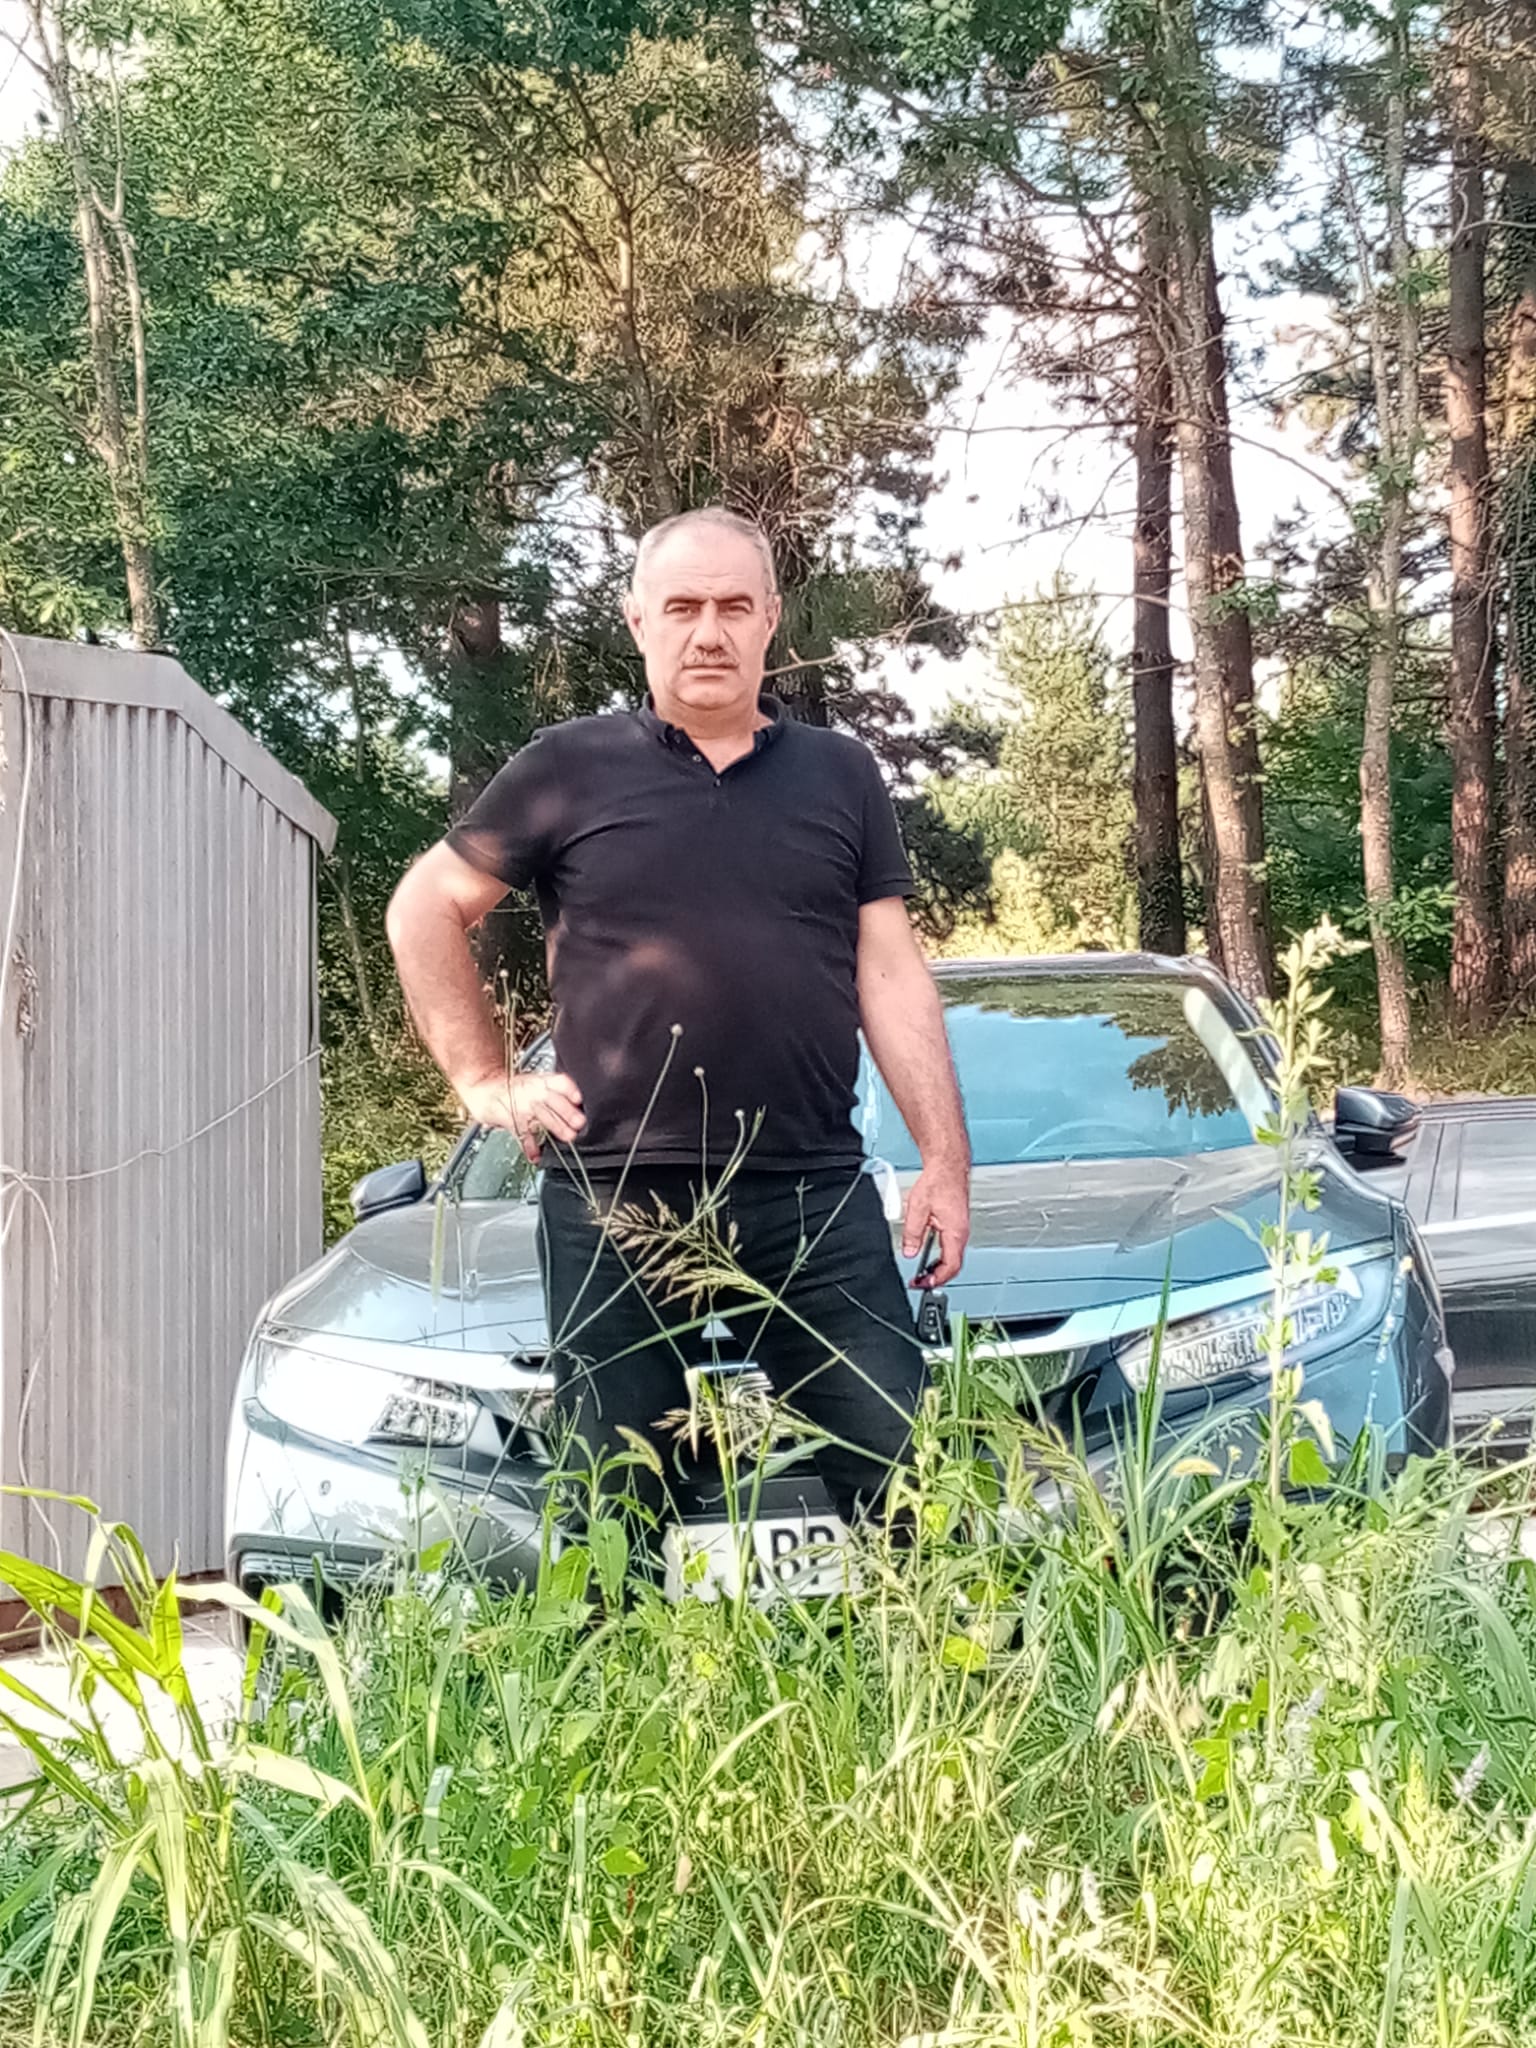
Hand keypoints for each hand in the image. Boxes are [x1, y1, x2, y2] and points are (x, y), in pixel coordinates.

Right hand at [458, 1071, 585, 1161]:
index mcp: (541, 1081)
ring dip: (556, 1126)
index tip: (578, 1098)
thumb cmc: (515, 1089)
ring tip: (568, 1136)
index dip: (569, 1089)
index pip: (558, 1081)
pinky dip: (529, 1147)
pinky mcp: (510, 1120)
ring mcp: (521, 1106)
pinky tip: (536, 1155)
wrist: (484, 1089)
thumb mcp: (536, 1084)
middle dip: (566, 1111)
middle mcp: (532, 1092)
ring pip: (541, 1115)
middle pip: (552, 1099)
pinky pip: (522, 1134)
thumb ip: (557, 1095)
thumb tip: (579, 1109)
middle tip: (579, 1122)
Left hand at [901, 1159, 969, 1288]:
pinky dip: (939, 1256)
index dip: (936, 1279)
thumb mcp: (918, 1208)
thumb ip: (912, 1233)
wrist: (948, 1165)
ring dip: (937, 1267)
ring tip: (921, 1273)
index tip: (922, 1284)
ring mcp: (960, 1229)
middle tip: (919, 1282)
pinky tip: (927, 1255)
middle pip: (952, 1265)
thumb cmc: (938, 1181)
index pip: (950, 1266)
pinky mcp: (956, 1224)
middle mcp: (961, 1233)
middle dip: (936, 1277)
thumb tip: (909, 1251)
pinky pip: (950, 1246)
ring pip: (952, 1257)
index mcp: (955, 1232)